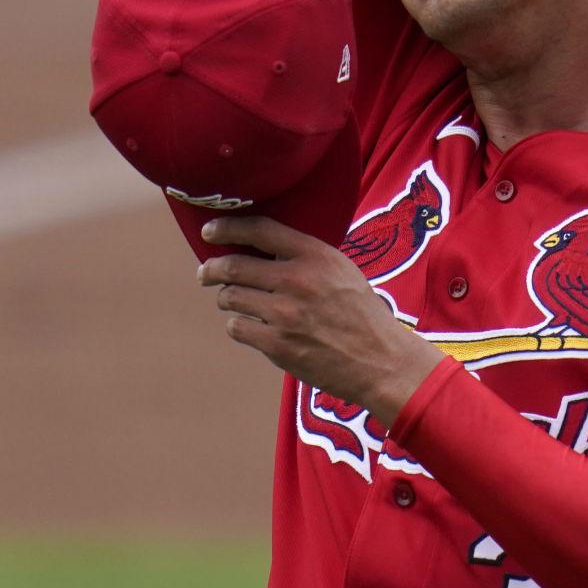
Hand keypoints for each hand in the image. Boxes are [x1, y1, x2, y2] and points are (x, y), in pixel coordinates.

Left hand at [197, 217, 444, 423]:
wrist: (381, 360)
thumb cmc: (362, 314)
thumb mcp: (341, 270)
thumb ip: (305, 257)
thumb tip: (262, 249)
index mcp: (316, 256)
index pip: (259, 230)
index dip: (227, 227)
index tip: (209, 232)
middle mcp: (298, 280)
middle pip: (234, 266)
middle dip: (211, 269)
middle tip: (205, 273)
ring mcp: (285, 314)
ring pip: (230, 297)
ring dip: (226, 298)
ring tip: (233, 300)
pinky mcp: (278, 345)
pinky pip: (237, 328)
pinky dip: (238, 325)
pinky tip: (250, 325)